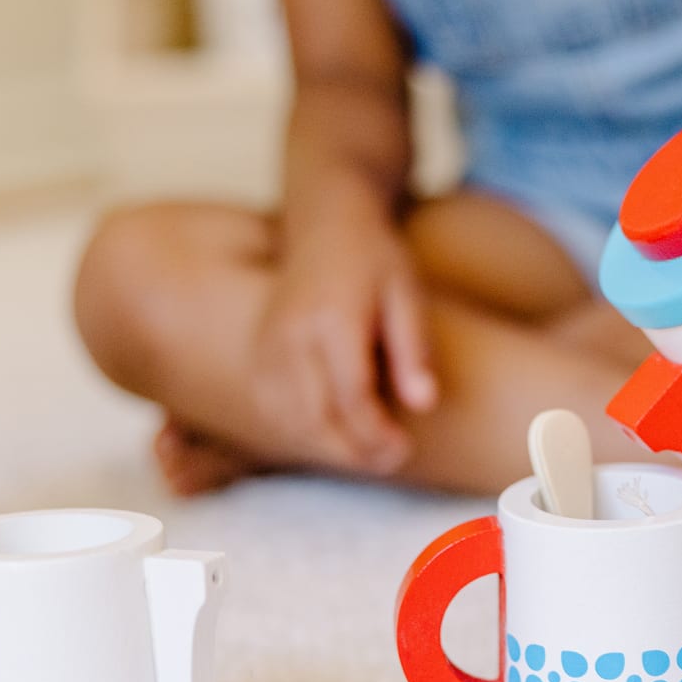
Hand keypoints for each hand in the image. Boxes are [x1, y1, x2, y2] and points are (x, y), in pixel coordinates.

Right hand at [253, 208, 437, 474]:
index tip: (403, 450)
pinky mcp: (258, 351)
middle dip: (353, 450)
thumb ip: (413, 348)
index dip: (375, 434)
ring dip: (328, 448)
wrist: (326, 222)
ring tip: (368, 453)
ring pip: (289, 419)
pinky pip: (273, 407)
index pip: (350, 395)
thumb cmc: (376, 258)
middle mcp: (290, 334)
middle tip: (391, 459)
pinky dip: (302, 432)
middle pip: (315, 416)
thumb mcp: (408, 293)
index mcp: (331, 318)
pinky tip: (335, 436)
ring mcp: (267, 343)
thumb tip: (424, 404)